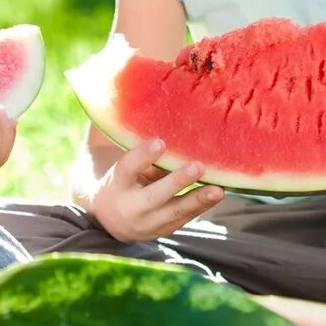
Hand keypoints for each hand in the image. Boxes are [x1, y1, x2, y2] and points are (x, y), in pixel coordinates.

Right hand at [91, 138, 223, 241]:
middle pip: (154, 196)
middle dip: (176, 182)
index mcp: (114, 185)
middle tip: (198, 166)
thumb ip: (120, 134)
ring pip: (174, 213)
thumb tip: (126, 94)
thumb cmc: (116, 176)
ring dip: (197, 200)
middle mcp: (129, 208)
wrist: (106, 220)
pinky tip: (219, 193)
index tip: (160, 142)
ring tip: (219, 190)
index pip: (126, 169)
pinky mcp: (164, 230)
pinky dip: (201, 206)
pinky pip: (185, 219)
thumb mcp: (110, 159)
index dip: (142, 156)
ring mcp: (148, 223)